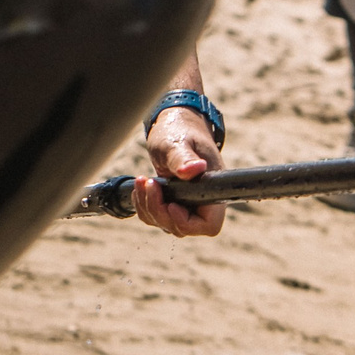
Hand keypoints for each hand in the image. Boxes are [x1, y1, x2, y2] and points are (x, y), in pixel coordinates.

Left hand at [131, 109, 223, 236]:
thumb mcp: (179, 142)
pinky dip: (144, 204)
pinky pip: (155, 216)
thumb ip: (183, 158)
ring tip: (142, 180)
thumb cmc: (182, 131)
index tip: (170, 204)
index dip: (188, 223)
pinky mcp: (172, 203)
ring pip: (166, 224)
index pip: (209, 225)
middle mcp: (202, 202)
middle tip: (150, 183)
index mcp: (212, 190)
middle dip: (159, 210)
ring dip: (148, 206)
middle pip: (182, 228)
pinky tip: (142, 186)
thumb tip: (192, 170)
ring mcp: (186, 205)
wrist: (175, 126)